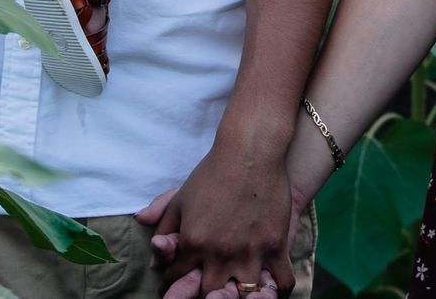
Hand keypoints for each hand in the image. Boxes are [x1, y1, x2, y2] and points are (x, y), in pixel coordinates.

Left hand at [136, 139, 296, 296]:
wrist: (250, 151)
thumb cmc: (213, 172)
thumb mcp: (181, 197)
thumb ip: (163, 224)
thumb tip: (154, 254)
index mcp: (192, 241)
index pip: (177, 277)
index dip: (176, 281)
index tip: (179, 281)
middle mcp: (218, 252)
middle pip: (208, 294)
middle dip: (204, 294)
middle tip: (208, 289)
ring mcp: (248, 251)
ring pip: (243, 294)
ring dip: (239, 294)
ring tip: (238, 289)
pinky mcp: (275, 245)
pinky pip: (281, 281)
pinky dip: (277, 288)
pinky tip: (270, 284)